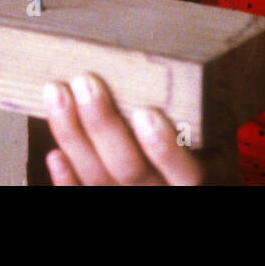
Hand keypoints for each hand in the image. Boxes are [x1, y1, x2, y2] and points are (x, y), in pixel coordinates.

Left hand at [42, 73, 203, 184]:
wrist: (178, 186)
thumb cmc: (198, 156)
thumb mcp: (209, 143)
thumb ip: (192, 120)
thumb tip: (170, 63)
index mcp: (192, 180)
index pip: (188, 173)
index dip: (166, 148)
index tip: (146, 113)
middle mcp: (162, 195)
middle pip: (132, 171)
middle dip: (104, 125)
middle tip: (86, 82)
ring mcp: (130, 200)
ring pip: (99, 179)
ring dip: (74, 137)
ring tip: (57, 94)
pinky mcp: (105, 202)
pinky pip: (82, 196)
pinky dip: (67, 178)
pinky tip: (55, 154)